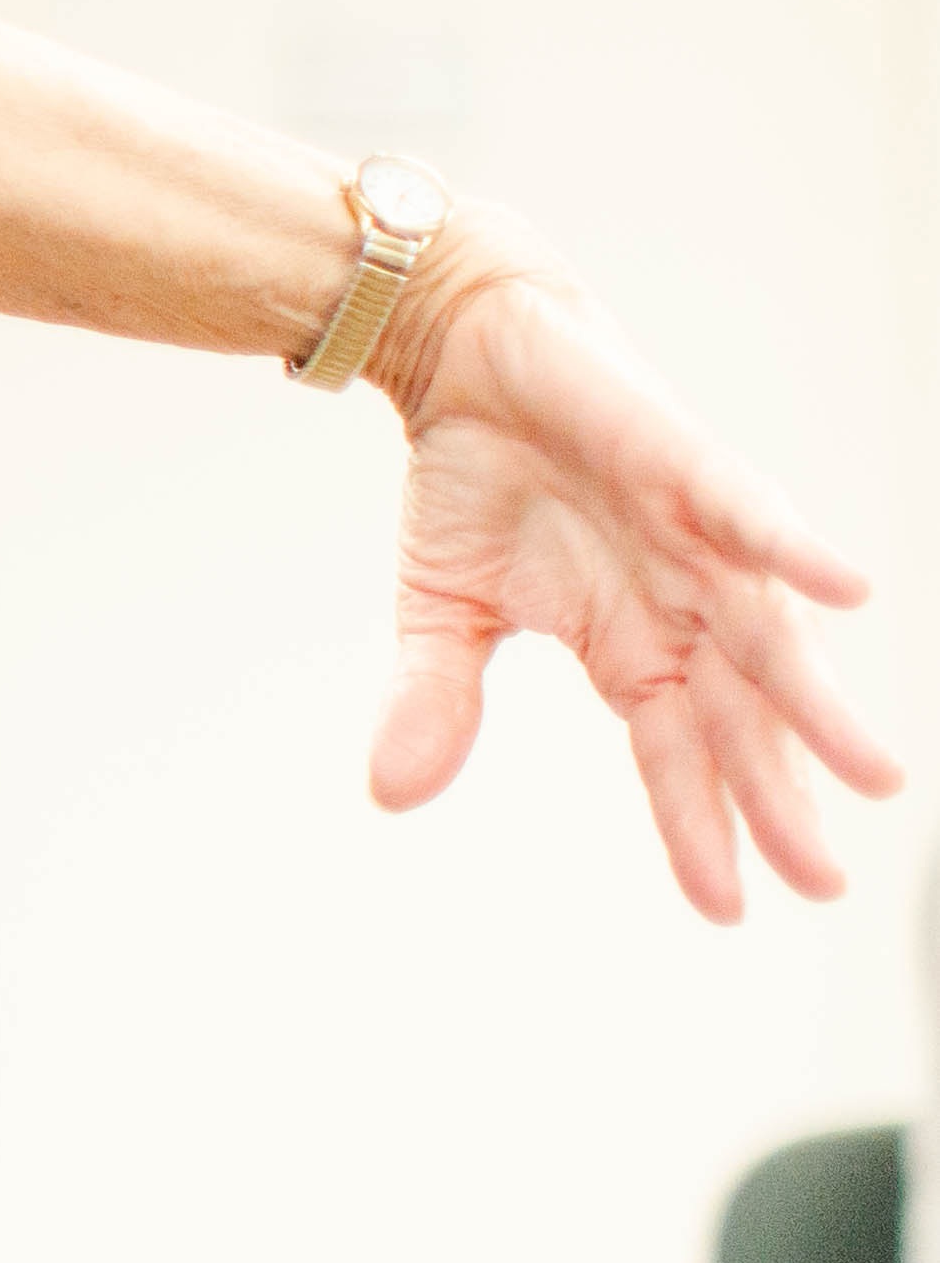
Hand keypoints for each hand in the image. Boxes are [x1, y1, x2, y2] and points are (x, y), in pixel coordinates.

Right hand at [370, 247, 897, 919]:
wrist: (465, 355)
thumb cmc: (474, 480)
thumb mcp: (442, 610)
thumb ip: (436, 699)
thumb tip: (391, 796)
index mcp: (629, 645)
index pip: (676, 754)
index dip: (699, 827)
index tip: (726, 907)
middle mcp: (682, 604)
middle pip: (742, 718)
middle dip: (780, 798)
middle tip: (822, 882)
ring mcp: (695, 539)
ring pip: (770, 638)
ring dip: (818, 706)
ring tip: (872, 775)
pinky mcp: (687, 469)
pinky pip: (753, 518)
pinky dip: (801, 553)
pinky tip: (849, 594)